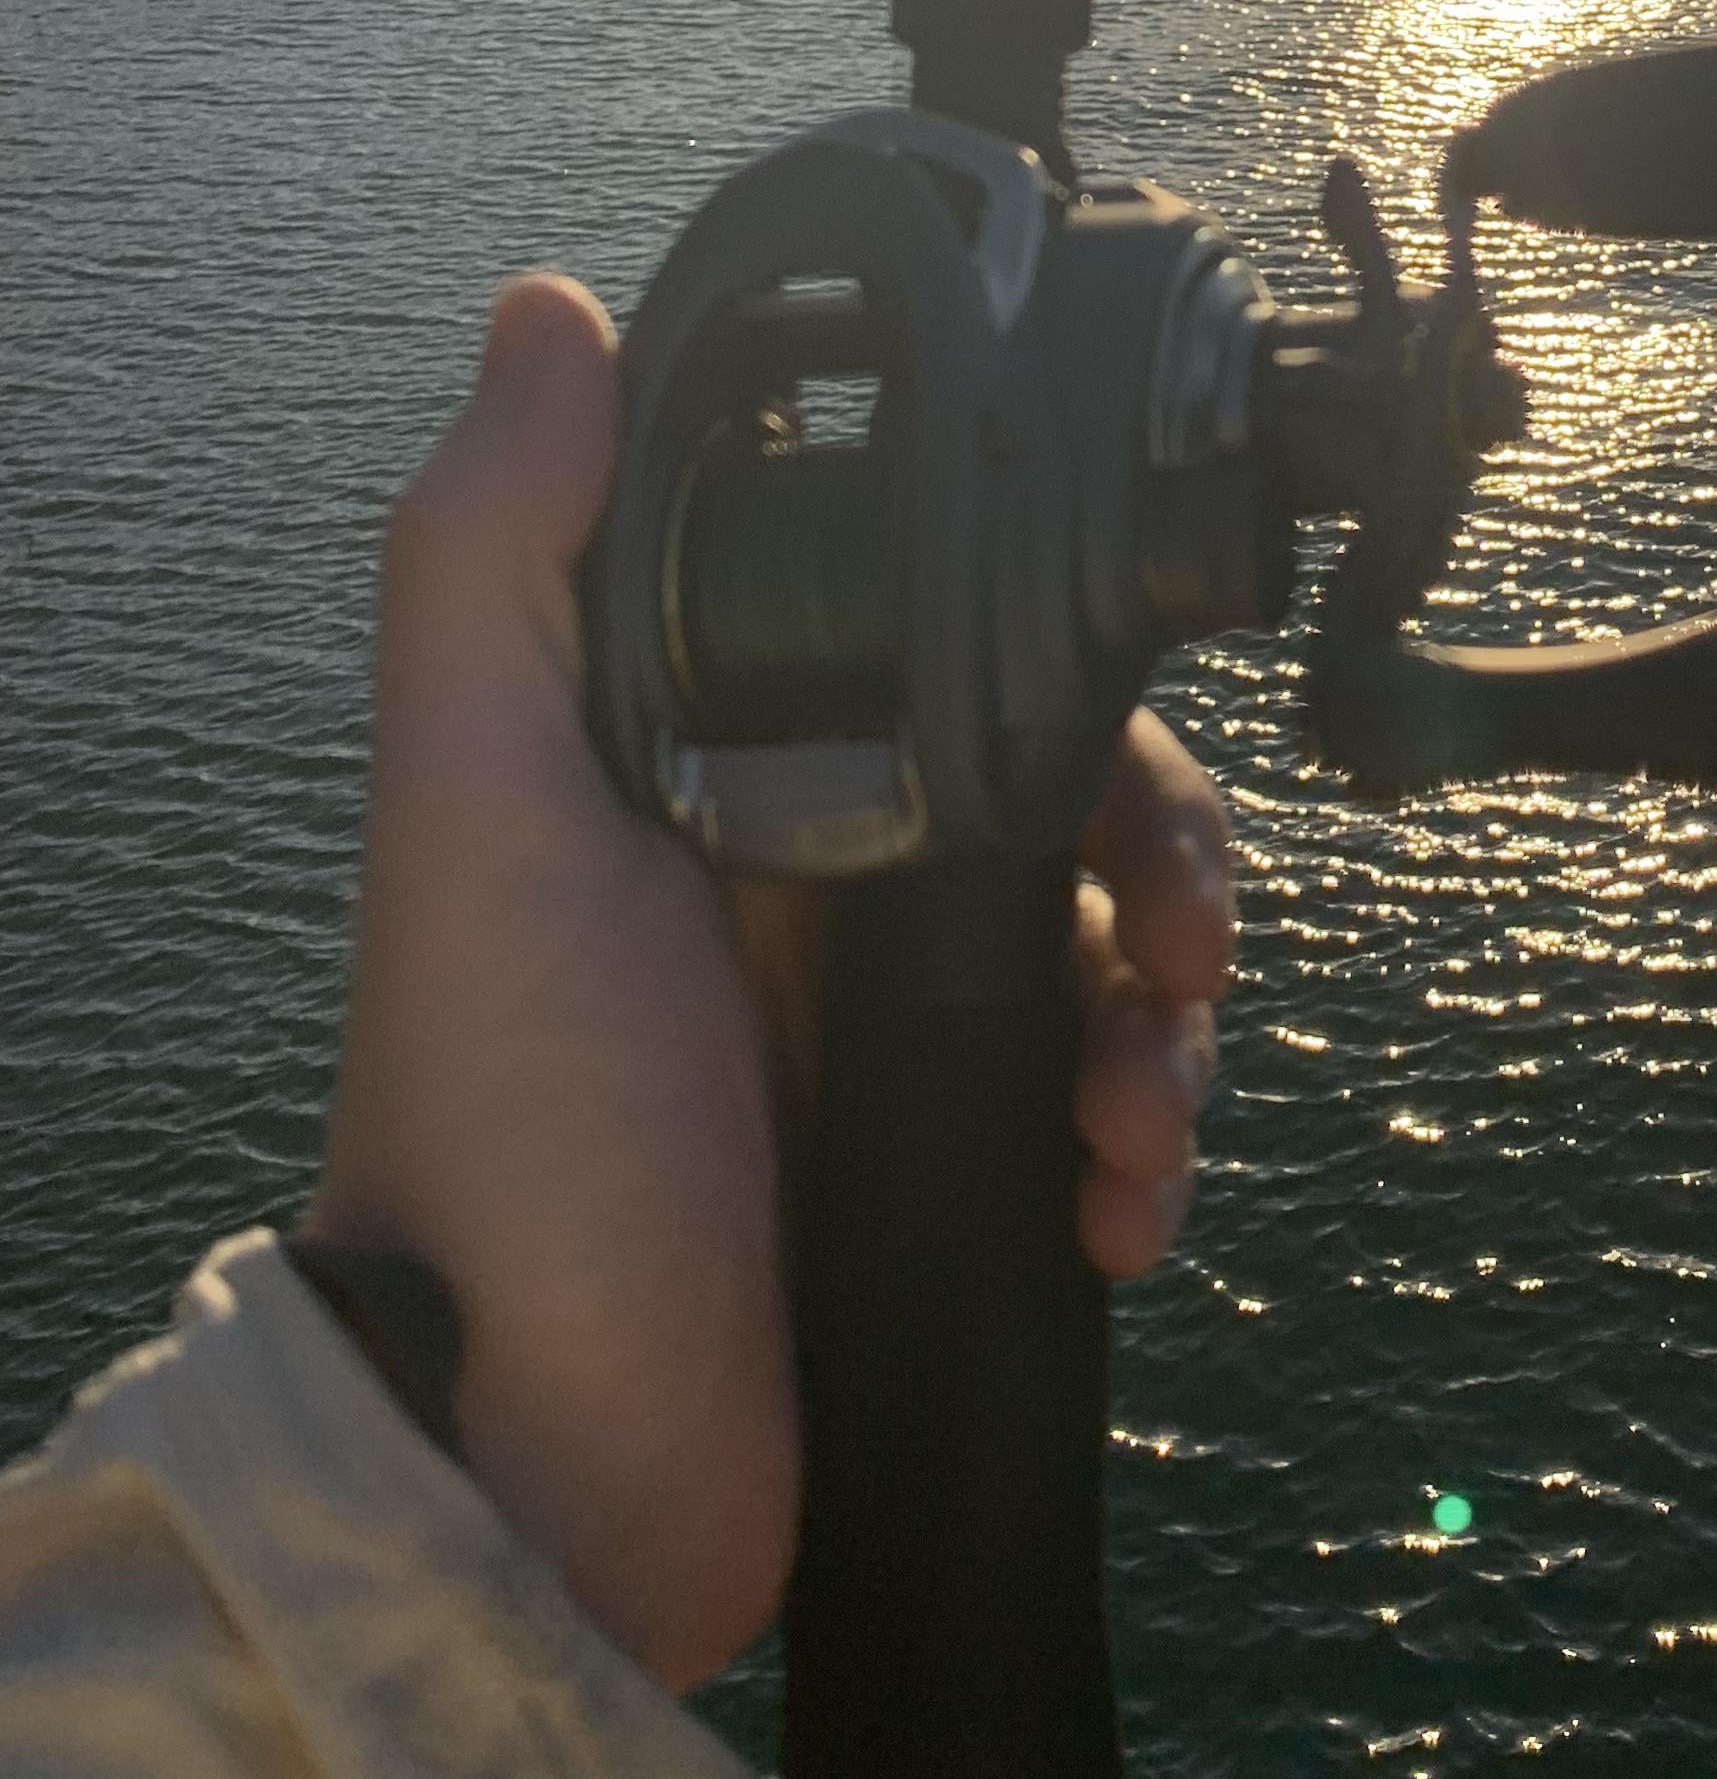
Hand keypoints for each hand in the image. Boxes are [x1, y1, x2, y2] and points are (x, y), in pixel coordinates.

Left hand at [306, 273, 1234, 1692]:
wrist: (548, 1472)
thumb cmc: (508, 1125)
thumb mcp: (478, 816)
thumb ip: (499, 561)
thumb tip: (549, 307)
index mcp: (722, 772)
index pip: (946, 642)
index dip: (1057, 660)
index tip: (1114, 729)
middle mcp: (813, 882)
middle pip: (1072, 793)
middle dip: (1163, 859)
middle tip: (1176, 949)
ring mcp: (885, 1038)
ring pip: (1116, 955)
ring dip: (1169, 1023)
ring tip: (1134, 1115)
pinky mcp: (944, 1174)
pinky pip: (1112, 1113)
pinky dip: (1147, 1147)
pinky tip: (1112, 1206)